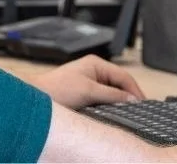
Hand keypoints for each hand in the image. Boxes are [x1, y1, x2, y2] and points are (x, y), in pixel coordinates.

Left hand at [28, 54, 144, 109]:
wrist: (34, 98)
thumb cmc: (55, 90)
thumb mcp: (88, 92)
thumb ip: (111, 94)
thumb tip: (131, 98)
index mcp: (96, 63)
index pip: (123, 76)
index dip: (134, 89)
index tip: (141, 102)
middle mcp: (93, 71)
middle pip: (118, 83)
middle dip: (127, 95)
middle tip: (137, 109)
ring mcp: (88, 82)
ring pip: (110, 92)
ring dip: (117, 101)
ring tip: (126, 112)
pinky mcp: (82, 93)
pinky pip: (101, 98)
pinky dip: (108, 105)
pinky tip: (110, 112)